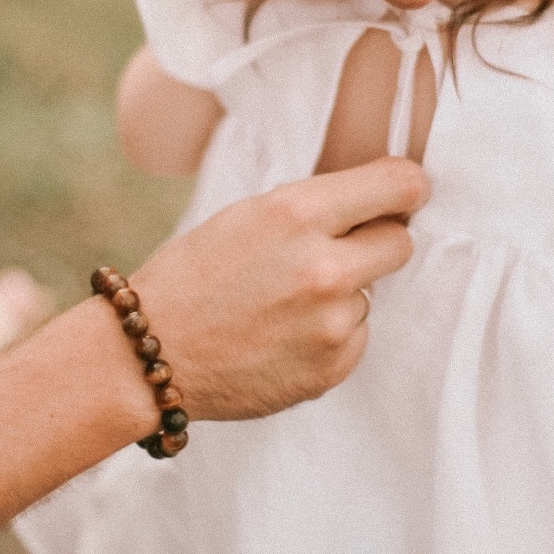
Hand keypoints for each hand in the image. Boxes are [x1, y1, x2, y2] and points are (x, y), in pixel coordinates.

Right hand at [131, 157, 427, 419]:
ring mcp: (332, 324)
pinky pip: (355, 336)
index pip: (403, 185)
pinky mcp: (333, 368)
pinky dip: (330, 335)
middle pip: (401, 242)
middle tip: (335, 251)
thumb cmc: (193, 276)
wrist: (149, 355)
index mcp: (298, 213)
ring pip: (371, 294)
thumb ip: (317, 207)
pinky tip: (283, 336)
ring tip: (283, 305)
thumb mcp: (249, 215)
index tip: (400, 195)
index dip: (405, 189)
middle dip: (375, 242)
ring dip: (342, 295)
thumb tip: (384, 200)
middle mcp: (324, 268)